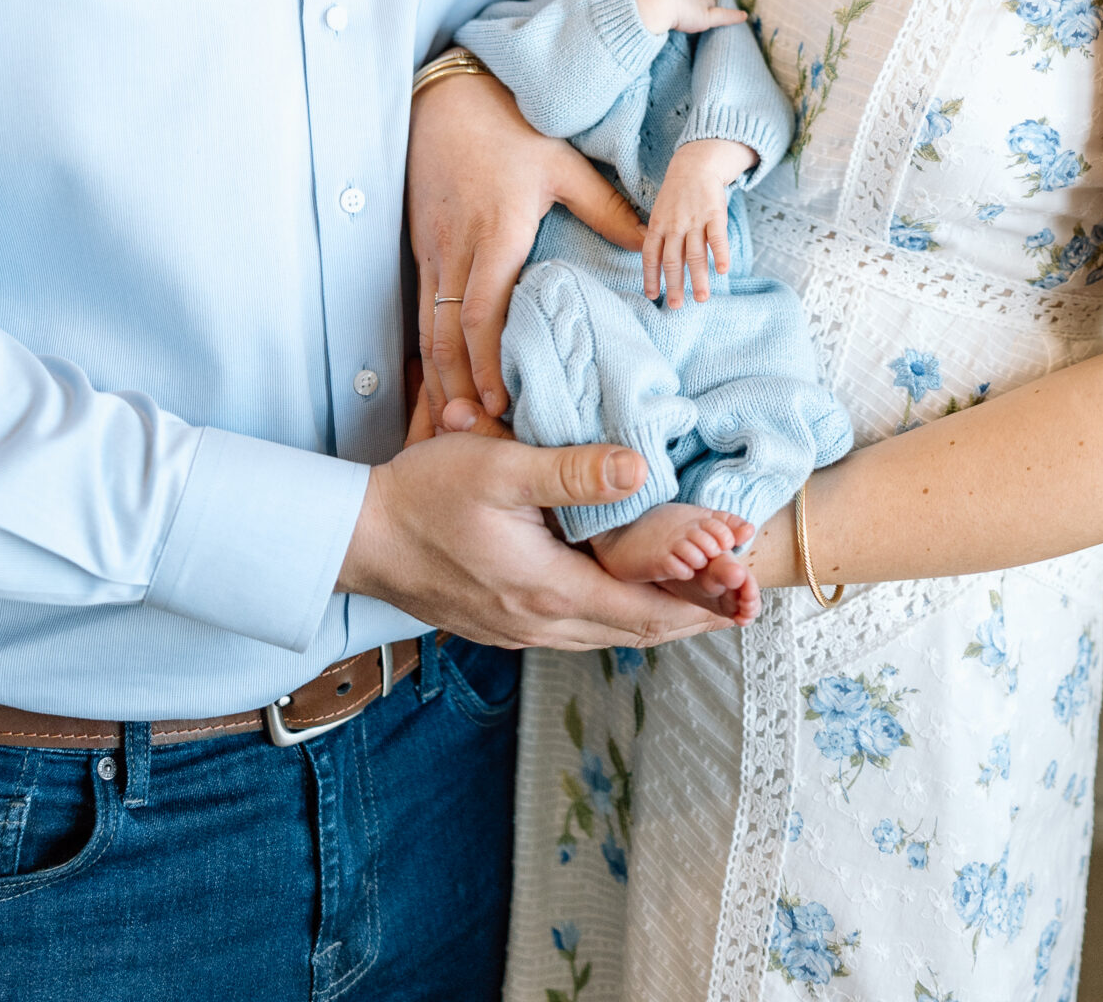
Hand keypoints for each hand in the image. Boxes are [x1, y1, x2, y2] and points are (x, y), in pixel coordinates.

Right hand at [337, 422, 732, 649]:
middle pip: (633, 632)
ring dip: (654, 619)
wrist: (358, 536)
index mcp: (549, 590)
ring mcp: (518, 629)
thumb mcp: (501, 468)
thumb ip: (573, 471)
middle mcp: (539, 624)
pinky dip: (614, 616)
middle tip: (737, 604)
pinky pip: (575, 629)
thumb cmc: (425, 496)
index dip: (700, 607)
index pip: (645, 614)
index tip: (743, 600)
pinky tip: (624, 596)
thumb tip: (640, 469)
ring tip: (696, 602)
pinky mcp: (502, 622)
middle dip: (689, 618)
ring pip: (605, 634)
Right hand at [409, 71, 644, 426]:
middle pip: (447, 334)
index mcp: (497, 234)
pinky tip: (438, 380)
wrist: (447, 101)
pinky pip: (419, 310)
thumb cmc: (512, 130)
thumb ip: (606, 210)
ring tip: (453, 420)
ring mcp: (433, 252)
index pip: (483, 312)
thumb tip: (648, 247)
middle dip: (459, 386)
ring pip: (427, 328)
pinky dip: (426, 351)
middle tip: (477, 428)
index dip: (486, 361)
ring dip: (438, 377)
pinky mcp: (420, 250)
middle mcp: (459, 251)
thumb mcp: (564, 166)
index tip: (498, 401)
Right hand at [631, 0, 746, 36]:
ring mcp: (698, 0)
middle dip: (692, 1)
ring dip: (705, 9)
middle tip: (682, 9)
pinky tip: (743, 16)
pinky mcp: (703, 17)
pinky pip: (722, 16)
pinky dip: (733, 16)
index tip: (669, 1)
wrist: (649, 0)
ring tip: (702, 16)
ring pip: (706, 5)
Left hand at [643, 137, 755, 306]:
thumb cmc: (676, 196)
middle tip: (677, 306)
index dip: (651, 277)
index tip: (653, 296)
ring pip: (695, 254)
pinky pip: (717, 237)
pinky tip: (723, 271)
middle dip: (674, 285)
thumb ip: (660, 238)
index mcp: (658, 225)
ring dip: (698, 278)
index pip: (650, 256)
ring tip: (702, 298)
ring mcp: (694, 220)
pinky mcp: (714, 214)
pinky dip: (720, 254)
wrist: (694, 165)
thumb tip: (658, 270)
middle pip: (672, 260)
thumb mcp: (660, 213)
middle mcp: (674, 225)